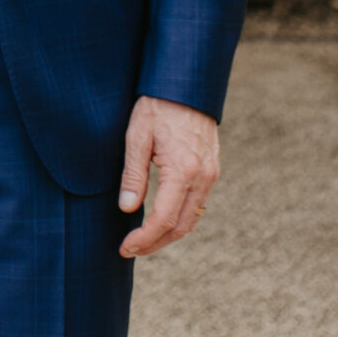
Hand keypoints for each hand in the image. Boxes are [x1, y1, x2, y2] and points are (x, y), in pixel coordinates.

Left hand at [117, 95, 219, 258]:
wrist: (186, 85)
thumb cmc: (157, 106)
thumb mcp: (137, 136)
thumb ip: (133, 175)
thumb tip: (127, 208)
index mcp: (183, 170)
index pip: (163, 219)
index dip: (144, 238)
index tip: (125, 248)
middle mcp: (203, 178)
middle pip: (180, 226)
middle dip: (155, 243)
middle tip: (131, 250)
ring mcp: (211, 175)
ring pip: (191, 219)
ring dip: (168, 235)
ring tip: (143, 241)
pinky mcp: (211, 171)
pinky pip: (197, 205)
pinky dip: (179, 219)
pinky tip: (161, 221)